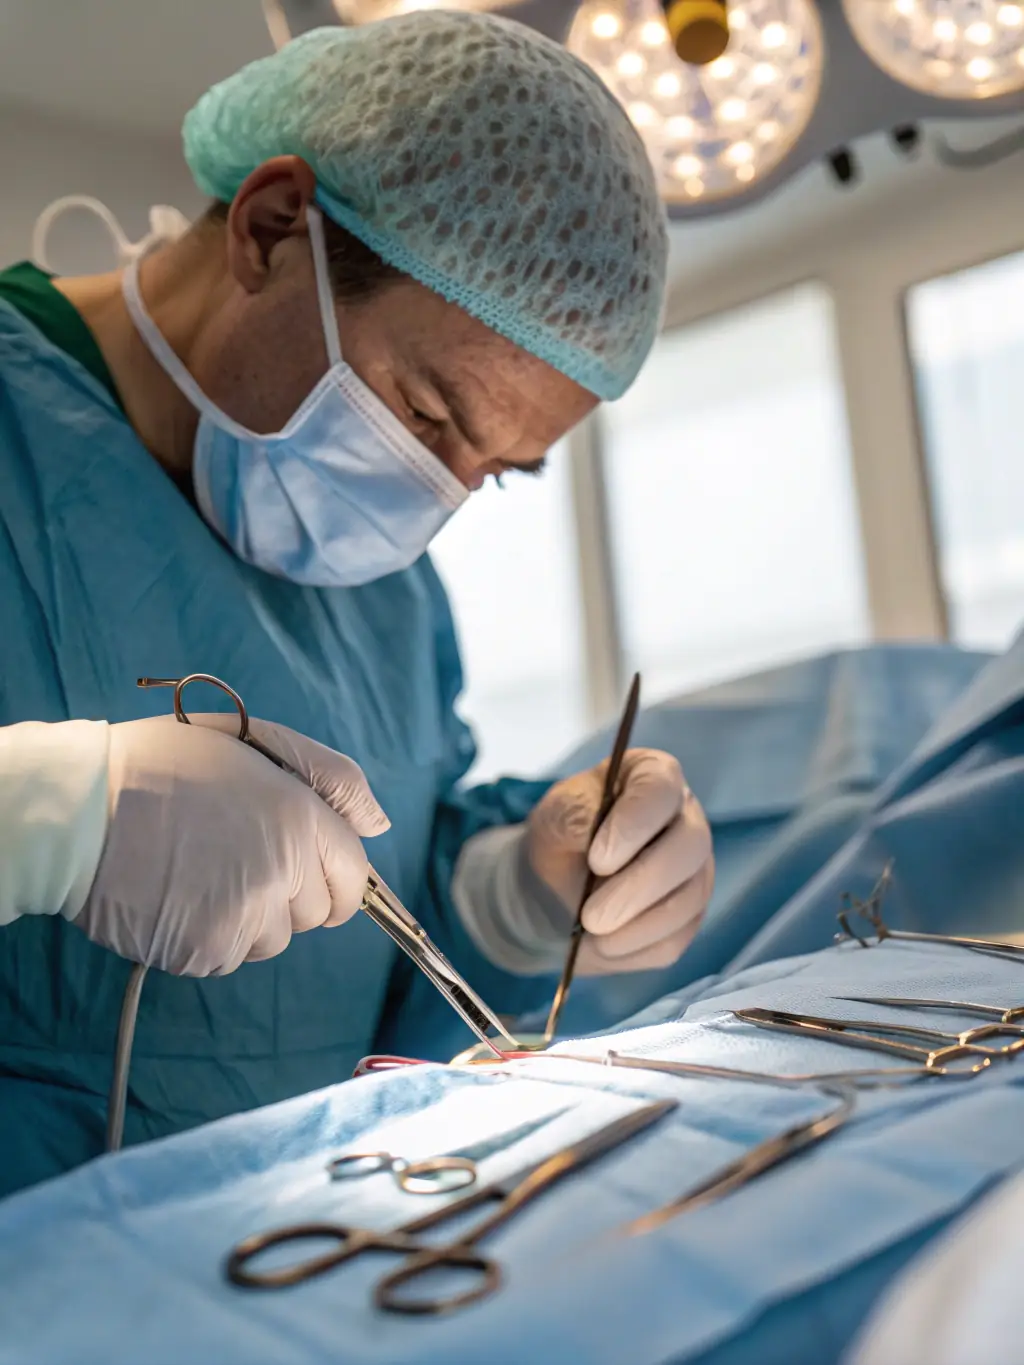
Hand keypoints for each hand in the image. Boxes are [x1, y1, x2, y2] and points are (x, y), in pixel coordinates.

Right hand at [72, 715, 388, 975]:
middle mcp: (283, 872)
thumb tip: (378, 825)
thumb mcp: (257, 743)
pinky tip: (179, 895)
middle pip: (319, 913)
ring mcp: (244, 917)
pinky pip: (231, 955)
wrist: (79, 810)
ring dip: (251, 916)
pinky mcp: (205, 951)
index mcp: (302, 818)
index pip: (354, 876)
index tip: (304, 865)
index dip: (333, 874)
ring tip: (203, 872)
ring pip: (275, 939)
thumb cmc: (165, 766)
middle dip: (291, 892)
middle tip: (238, 854)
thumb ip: (332, 780)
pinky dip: (211, 935)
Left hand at [526, 749, 712, 974]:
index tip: (597, 859)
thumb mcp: (555, 817)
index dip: (634, 824)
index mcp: (653, 777)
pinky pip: (676, 938)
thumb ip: (574, 815)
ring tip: (590, 933)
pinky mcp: (689, 916)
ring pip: (688, 899)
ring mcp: (695, 869)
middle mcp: (686, 818)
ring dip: (636, 925)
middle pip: (688, 847)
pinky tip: (604, 944)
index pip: (661, 790)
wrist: (554, 889)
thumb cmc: (561, 839)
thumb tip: (592, 832)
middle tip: (591, 916)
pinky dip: (636, 947)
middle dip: (639, 886)